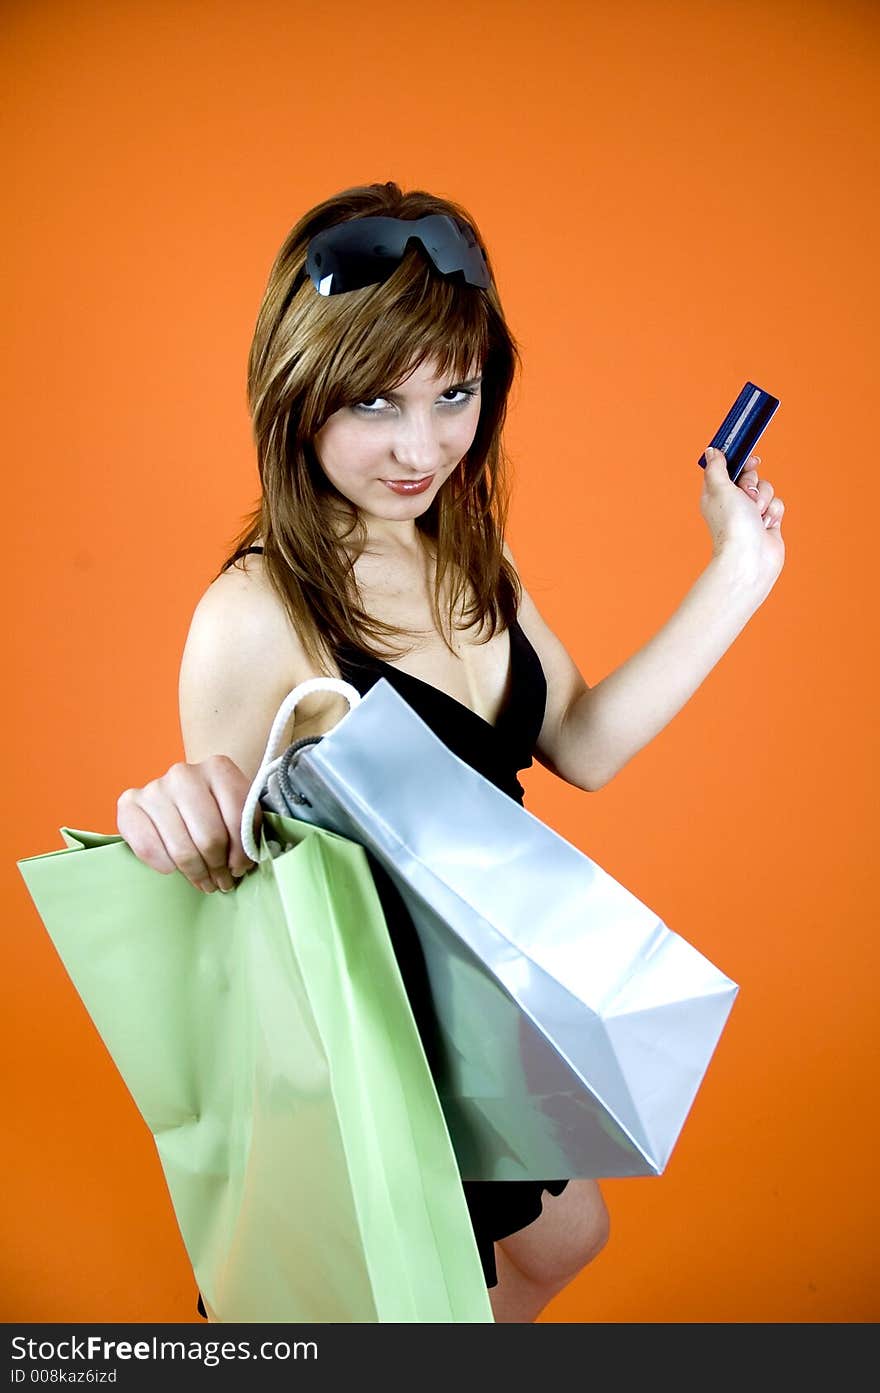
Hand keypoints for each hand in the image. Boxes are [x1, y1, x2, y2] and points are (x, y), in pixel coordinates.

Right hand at [116, 755, 261, 893]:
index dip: (242, 853)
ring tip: (204, 882)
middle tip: (222, 882)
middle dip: (218, 868)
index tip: (241, 869)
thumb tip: (241, 865)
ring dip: (196, 873)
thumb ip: (246, 829)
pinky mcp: (129, 803)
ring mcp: (155, 788)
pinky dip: (164, 865)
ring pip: (181, 849)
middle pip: (209, 838)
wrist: (181, 791)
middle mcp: (184, 774)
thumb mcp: (237, 809)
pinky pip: (148, 848)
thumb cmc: (215, 806)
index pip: (238, 820)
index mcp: (218, 768)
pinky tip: (173, 869)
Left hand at [700, 447, 785, 584]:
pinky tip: (765, 525)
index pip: (729, 468)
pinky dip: (773, 512)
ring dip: (764, 499)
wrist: (750, 559)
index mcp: (716, 494)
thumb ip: (717, 468)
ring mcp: (750, 514)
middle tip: (748, 496)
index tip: (751, 459)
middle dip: (754, 483)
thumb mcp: (720, 489)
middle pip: (751, 477)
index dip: (741, 462)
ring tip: (756, 515)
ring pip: (767, 490)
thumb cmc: (732, 525)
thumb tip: (712, 451)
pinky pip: (776, 505)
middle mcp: (733, 503)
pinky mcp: (767, 523)